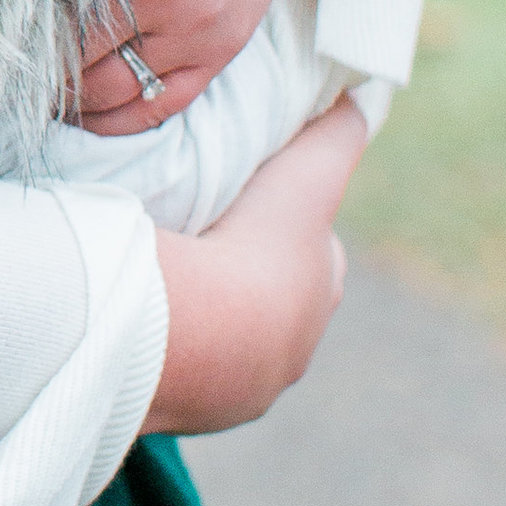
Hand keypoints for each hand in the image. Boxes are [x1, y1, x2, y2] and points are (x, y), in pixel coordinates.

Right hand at [142, 98, 360, 433]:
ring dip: (205, 316)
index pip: (314, 255)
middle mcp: (290, 350)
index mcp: (319, 294)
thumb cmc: (257, 250)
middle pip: (273, 305)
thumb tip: (362, 97)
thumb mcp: (307, 176)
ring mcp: (243, 385)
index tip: (254, 205)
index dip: (290, 226)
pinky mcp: (196, 408)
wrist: (200, 333)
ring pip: (226, 342)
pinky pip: (183, 369)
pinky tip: (143, 321)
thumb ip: (334, 136)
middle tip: (200, 239)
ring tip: (164, 280)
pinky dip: (170, 345)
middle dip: (245, 277)